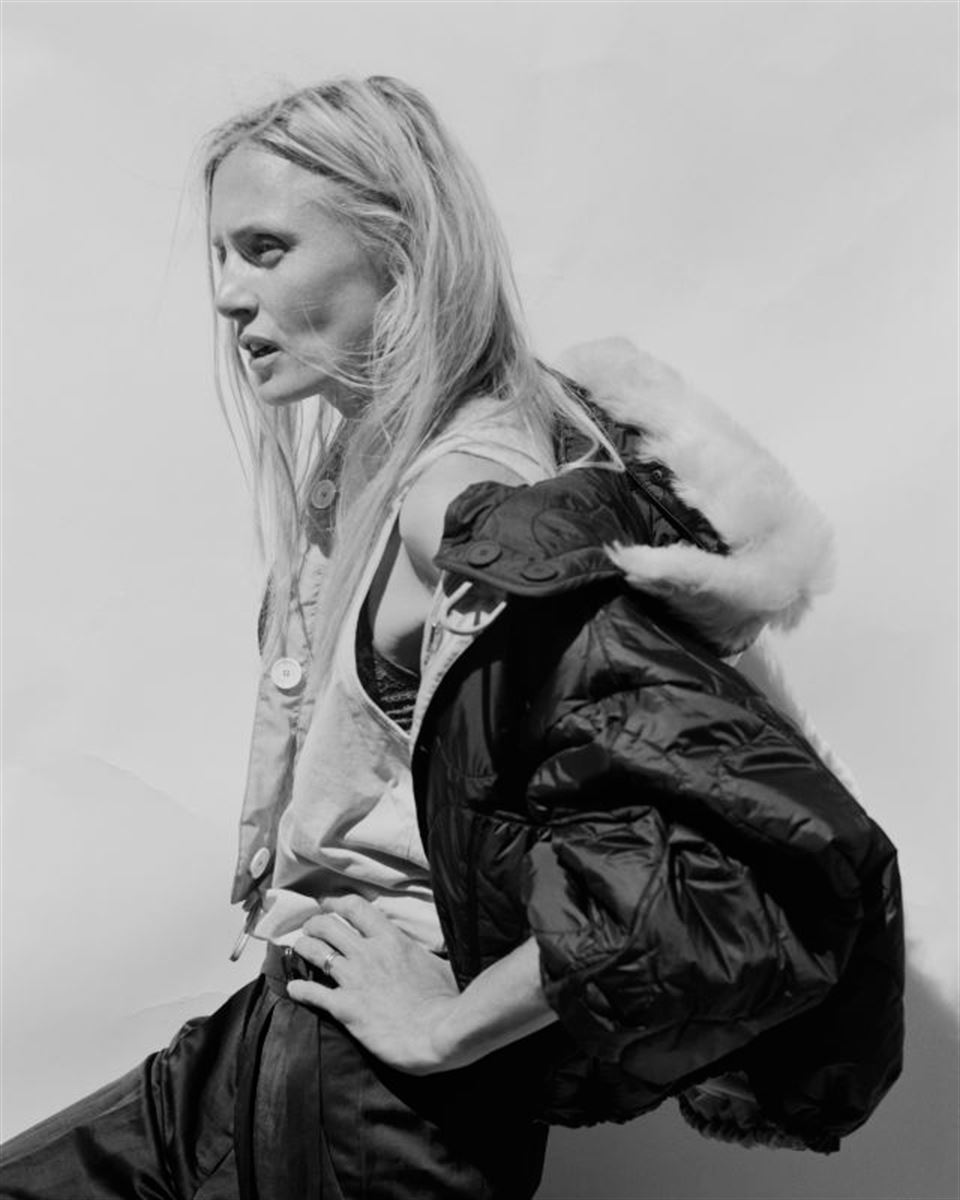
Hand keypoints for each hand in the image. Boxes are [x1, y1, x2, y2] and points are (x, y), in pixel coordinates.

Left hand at [287, 895, 462, 1073]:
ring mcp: (354, 979)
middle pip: (328, 925)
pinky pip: (312, 992)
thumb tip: (429, 955)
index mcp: (391, 939)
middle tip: (311, 929)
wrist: (439, 1031)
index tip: (329, 905)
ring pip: (315, 952)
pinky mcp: (346, 1007)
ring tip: (299, 949)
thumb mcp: (438, 964)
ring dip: (303, 948)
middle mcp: (368, 952)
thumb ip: (423, 955)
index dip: (337, 903)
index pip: (356, 907)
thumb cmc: (445, 999)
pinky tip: (293, 989)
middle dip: (314, 924)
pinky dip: (299, 990)